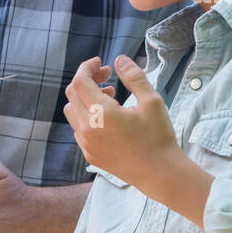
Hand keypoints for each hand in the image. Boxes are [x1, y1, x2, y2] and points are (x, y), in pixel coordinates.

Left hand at [63, 54, 178, 190]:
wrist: (159, 173)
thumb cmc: (158, 136)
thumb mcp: (151, 101)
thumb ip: (134, 77)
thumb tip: (119, 59)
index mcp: (101, 114)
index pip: (79, 81)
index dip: (87, 67)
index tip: (100, 62)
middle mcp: (87, 129)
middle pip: (72, 94)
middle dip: (88, 80)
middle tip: (107, 75)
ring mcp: (86, 143)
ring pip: (72, 111)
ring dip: (85, 98)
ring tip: (110, 96)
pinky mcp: (89, 153)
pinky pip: (78, 128)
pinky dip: (86, 115)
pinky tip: (108, 117)